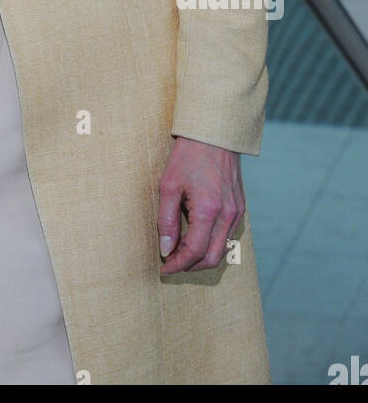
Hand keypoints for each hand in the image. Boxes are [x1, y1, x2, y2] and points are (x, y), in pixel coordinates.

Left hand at [157, 136, 244, 274]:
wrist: (214, 134)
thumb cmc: (188, 156)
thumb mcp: (169, 185)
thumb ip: (166, 220)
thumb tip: (165, 249)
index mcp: (209, 210)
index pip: (194, 252)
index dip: (177, 264)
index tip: (163, 268)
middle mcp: (228, 215)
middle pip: (211, 258)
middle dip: (190, 266)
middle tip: (170, 264)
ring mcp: (237, 212)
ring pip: (222, 250)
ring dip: (201, 257)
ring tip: (180, 252)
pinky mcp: (240, 207)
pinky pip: (227, 236)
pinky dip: (211, 244)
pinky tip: (194, 237)